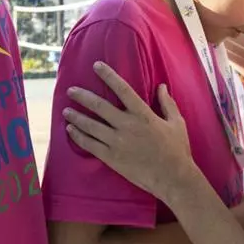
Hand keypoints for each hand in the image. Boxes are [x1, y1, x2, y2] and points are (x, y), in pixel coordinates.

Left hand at [65, 62, 196, 199]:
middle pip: (100, 106)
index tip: (97, 66)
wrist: (172, 178)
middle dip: (83, 96)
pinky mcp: (111, 158)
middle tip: (71, 90)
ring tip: (66, 110)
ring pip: (91, 126)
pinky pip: (90, 145)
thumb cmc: (177, 150)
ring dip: (76, 117)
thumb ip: (167, 103)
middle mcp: (127, 125)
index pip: (123, 89)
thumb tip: (161, 86)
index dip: (108, 76)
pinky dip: (78, 136)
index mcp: (143, 114)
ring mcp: (117, 142)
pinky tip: (70, 130)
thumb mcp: (176, 123)